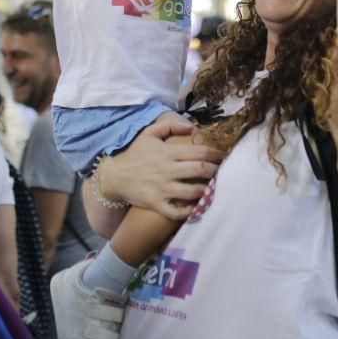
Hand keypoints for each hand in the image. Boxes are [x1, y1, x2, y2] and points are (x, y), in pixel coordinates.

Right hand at [98, 113, 223, 220]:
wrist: (113, 175)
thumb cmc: (134, 153)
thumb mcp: (149, 133)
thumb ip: (170, 126)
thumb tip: (192, 127)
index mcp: (167, 152)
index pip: (199, 152)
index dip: (216, 154)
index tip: (224, 157)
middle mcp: (167, 170)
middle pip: (201, 170)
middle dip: (216, 171)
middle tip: (222, 172)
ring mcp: (162, 189)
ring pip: (193, 192)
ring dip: (207, 191)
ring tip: (214, 189)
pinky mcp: (156, 204)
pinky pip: (177, 212)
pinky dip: (190, 211)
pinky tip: (197, 207)